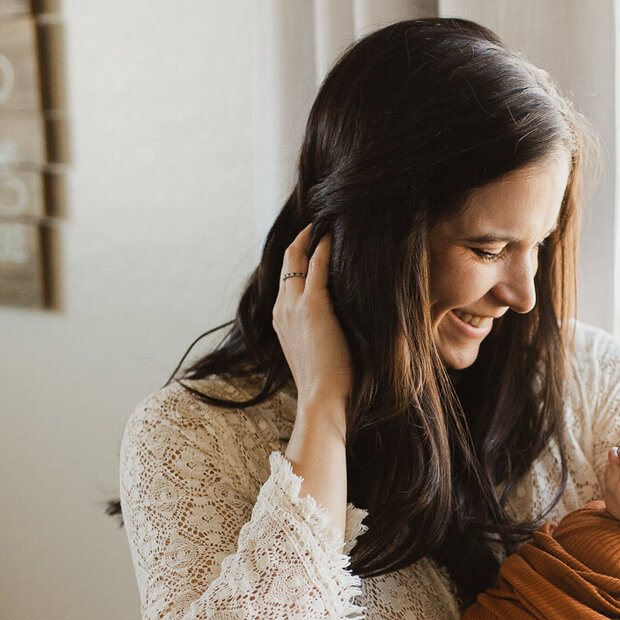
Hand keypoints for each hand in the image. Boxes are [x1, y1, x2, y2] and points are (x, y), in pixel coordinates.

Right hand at [272, 223, 352, 412]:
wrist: (322, 399)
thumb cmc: (327, 382)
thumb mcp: (316, 349)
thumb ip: (320, 330)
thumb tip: (339, 319)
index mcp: (281, 319)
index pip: (286, 277)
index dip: (297, 255)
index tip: (312, 240)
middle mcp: (281, 308)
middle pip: (288, 260)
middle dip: (302, 238)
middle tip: (320, 221)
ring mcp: (294, 306)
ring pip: (298, 258)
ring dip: (312, 237)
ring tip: (329, 221)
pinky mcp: (313, 306)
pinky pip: (318, 266)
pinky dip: (325, 247)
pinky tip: (335, 234)